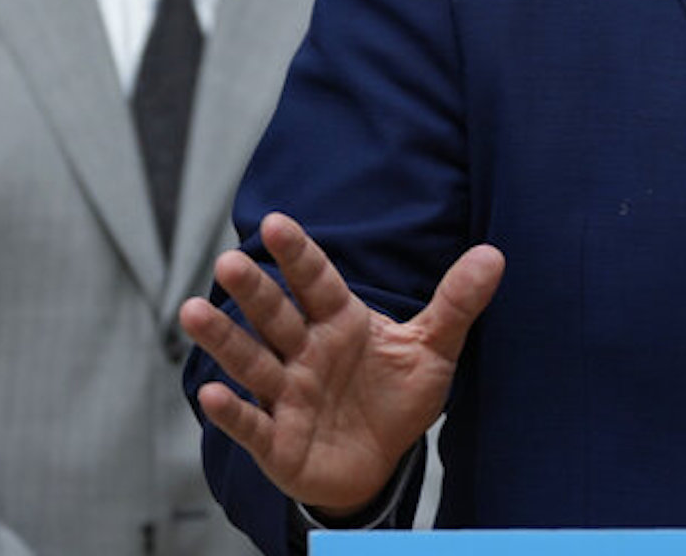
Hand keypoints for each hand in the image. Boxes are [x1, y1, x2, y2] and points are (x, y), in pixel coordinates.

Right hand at [179, 212, 504, 513]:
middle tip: (228, 262)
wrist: (378, 462)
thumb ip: (456, 304)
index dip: (297, 254)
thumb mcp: (432, 350)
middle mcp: (305, 352)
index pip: (316, 282)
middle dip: (253, 291)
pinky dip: (233, 412)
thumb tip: (493, 256)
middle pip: (276, 316)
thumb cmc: (396, 398)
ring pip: (251, 362)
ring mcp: (287, 395)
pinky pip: (251, 423)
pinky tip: (211, 394)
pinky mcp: (276, 440)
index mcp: (340, 323)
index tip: (276, 222)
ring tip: (191, 312)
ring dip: (223, 340)